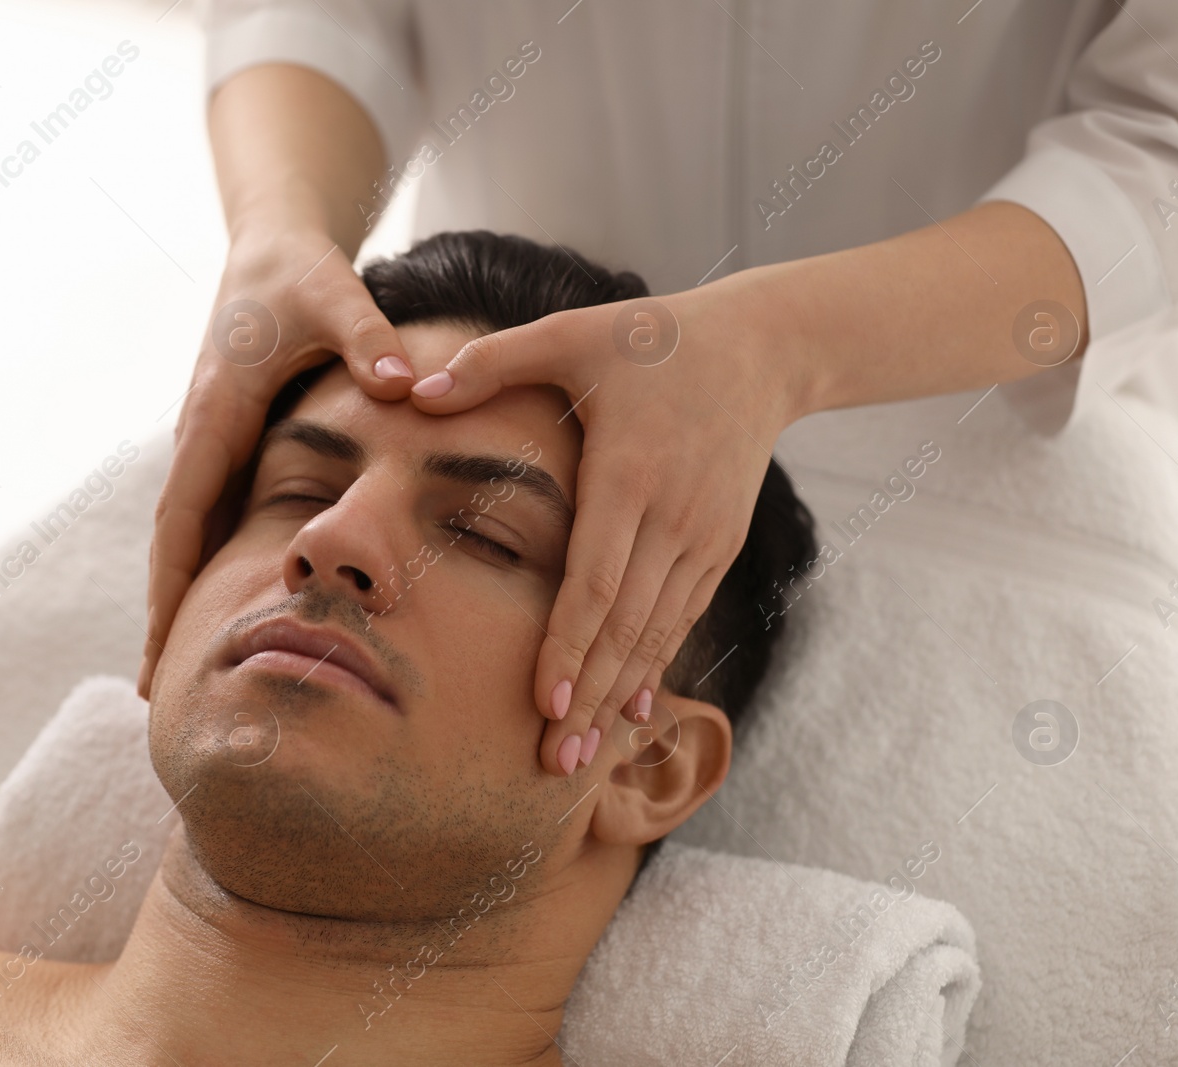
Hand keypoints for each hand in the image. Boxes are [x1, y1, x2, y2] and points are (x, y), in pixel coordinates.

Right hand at [137, 227, 415, 699]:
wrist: (271, 244)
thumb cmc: (300, 272)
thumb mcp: (333, 296)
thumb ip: (368, 340)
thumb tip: (405, 387)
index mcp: (218, 412)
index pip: (184, 514)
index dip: (173, 582)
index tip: (163, 645)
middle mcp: (202, 434)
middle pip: (175, 539)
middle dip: (163, 611)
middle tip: (151, 687)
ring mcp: (210, 440)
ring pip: (189, 531)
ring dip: (179, 593)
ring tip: (174, 664)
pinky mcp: (227, 440)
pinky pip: (210, 512)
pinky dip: (205, 560)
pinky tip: (219, 601)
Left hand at [408, 278, 806, 775]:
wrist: (761, 351)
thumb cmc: (652, 341)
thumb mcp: (572, 334)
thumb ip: (492, 362)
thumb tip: (416, 388)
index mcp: (629, 472)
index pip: (595, 579)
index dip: (569, 645)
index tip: (543, 702)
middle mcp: (672, 517)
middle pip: (625, 626)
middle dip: (589, 697)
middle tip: (554, 761)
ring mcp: (702, 537)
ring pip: (656, 633)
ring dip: (620, 696)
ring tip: (583, 753)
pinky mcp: (719, 545)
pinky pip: (681, 618)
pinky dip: (655, 666)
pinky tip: (632, 709)